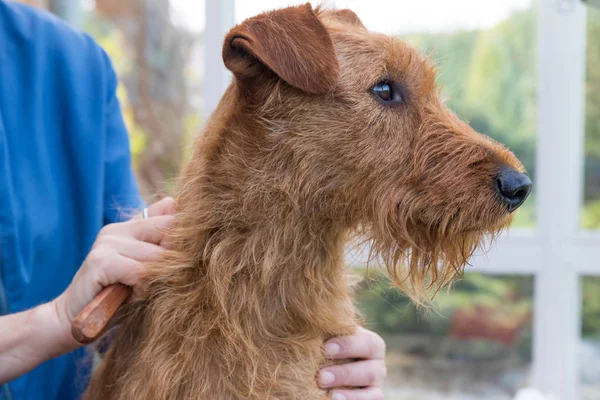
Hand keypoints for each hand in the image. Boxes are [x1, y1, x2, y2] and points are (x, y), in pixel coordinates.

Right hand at [54, 197, 175, 347]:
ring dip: (156, 280)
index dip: (184, 242)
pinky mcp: (100, 261)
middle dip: (173, 262)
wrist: (74, 321)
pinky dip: (143, 289)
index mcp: (130, 227)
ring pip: (156, 256)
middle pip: (168, 235)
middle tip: (161, 282)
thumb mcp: (146, 271)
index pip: (171, 219)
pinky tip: (133, 296)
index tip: (185, 262)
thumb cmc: (118, 298)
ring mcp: (107, 243)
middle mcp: (117, 230)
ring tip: (142, 292)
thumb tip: (178, 207)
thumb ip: (161, 245)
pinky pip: (140, 272)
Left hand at [318, 327, 385, 399]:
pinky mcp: (372, 396)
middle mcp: (376, 363)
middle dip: (345, 373)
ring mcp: (376, 383)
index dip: (348, 345)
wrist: (327, 366)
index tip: (326, 348)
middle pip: (370, 369)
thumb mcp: (326, 335)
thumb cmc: (324, 345)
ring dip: (349, 391)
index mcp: (368, 342)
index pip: (367, 342)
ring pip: (372, 388)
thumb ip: (324, 328)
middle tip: (320, 376)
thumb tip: (308, 311)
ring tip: (328, 392)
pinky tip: (334, 398)